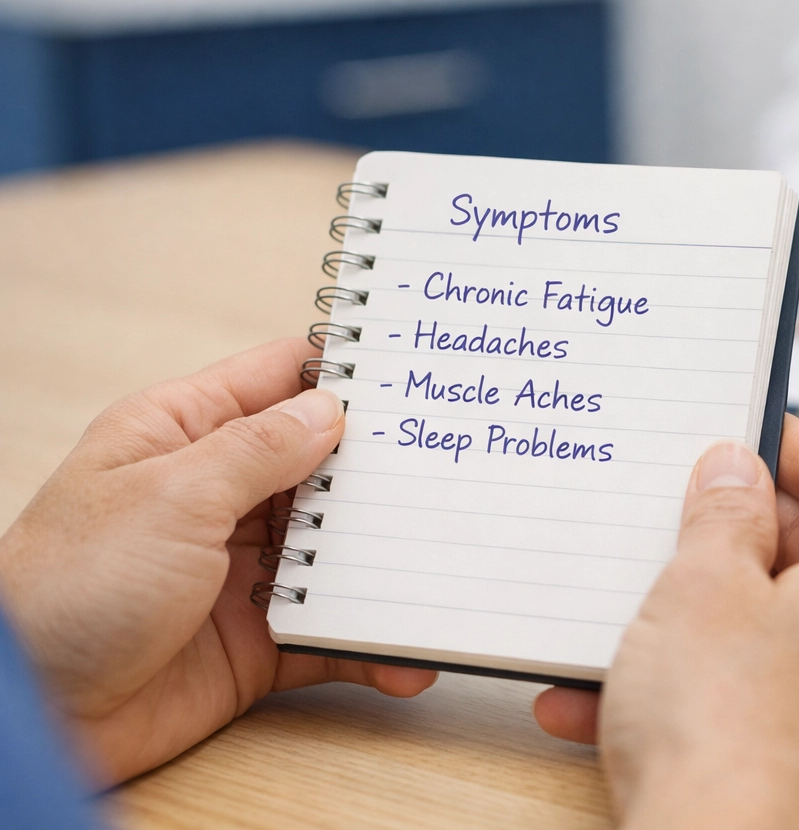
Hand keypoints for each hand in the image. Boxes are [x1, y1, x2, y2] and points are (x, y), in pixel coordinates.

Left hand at [0, 339, 436, 784]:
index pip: (280, 381)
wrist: (30, 718)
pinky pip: (332, 635)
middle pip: (324, 466)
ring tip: (450, 565)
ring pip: (339, 551)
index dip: (345, 375)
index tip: (416, 375)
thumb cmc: (68, 589)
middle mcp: (219, 495)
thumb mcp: (171, 497)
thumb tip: (333, 409)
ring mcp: (241, 568)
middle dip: (385, 472)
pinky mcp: (258, 640)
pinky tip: (411, 659)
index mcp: (184, 435)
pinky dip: (372, 646)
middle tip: (459, 466)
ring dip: (389, 564)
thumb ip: (260, 450)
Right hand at [533, 418, 798, 829]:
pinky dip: (693, 692)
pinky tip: (598, 702)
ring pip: (773, 636)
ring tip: (610, 621)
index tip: (739, 426)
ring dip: (691, 624)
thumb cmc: (724, 727)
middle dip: (727, 539)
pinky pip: (758, 703)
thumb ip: (722, 511)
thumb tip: (738, 468)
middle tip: (665, 518)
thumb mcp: (702, 585)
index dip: (786, 441)